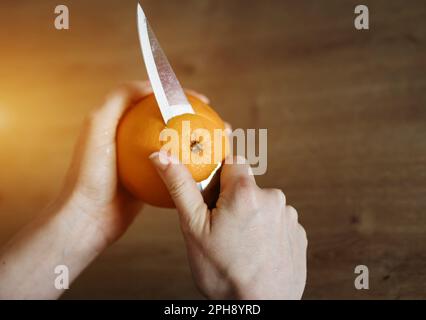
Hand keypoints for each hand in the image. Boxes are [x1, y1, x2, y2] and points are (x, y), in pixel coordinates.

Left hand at [58, 82, 211, 245]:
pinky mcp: (151, 181)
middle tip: (217, 122)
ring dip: (199, 142)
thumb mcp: (98, 126)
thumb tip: (150, 84)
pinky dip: (192, 167)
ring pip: (177, 145)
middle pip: (171, 122)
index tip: (202, 99)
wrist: (87, 217)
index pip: (156, 100)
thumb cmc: (89, 173)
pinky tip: (209, 168)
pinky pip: (175, 169)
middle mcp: (133, 140)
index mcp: (122, 123)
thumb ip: (119, 99)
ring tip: (220, 143)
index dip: (180, 95)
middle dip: (196, 119)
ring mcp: (144, 161)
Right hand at [150, 153, 307, 299]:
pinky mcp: (298, 233)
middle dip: (233, 200)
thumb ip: (181, 186)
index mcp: (245, 192)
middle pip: (247, 186)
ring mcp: (289, 217)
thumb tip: (162, 155)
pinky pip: (277, 222)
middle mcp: (273, 198)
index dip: (220, 177)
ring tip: (241, 244)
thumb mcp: (194, 228)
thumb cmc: (224, 273)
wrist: (260, 309)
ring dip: (252, 216)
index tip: (214, 195)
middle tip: (222, 228)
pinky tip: (257, 251)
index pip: (233, 161)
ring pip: (262, 205)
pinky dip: (267, 231)